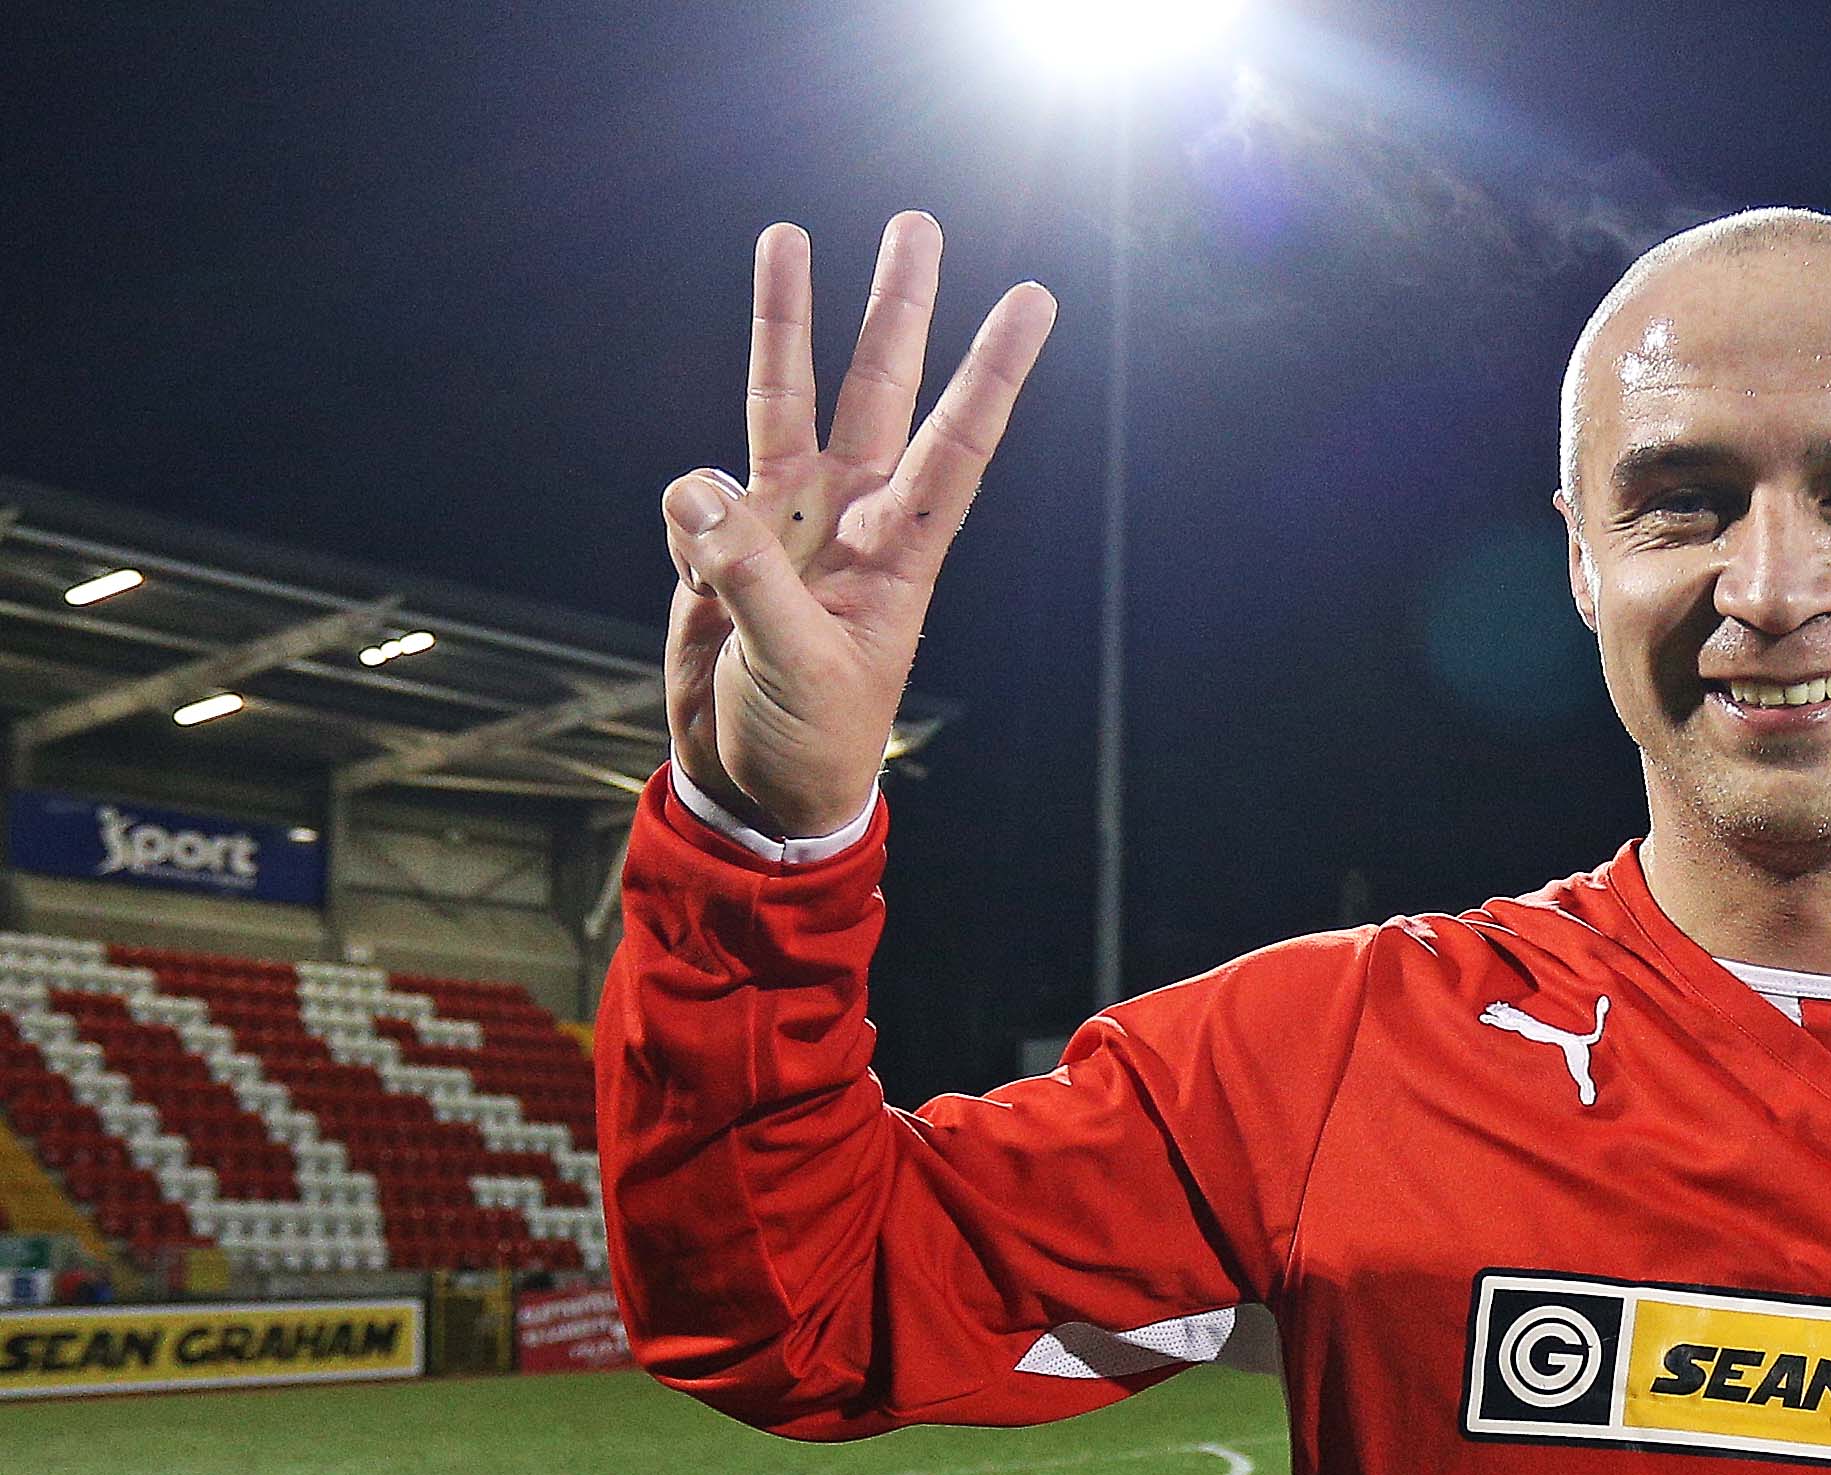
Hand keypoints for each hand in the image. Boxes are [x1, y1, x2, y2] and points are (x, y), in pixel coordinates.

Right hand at [660, 215, 1056, 838]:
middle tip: (916, 224)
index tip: (1033, 300)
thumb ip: (750, 582)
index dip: (992, 374)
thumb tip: (701, 492)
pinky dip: (687, 530)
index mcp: (897, 555)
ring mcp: (786, 523)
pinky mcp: (723, 542)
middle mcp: (849, 519)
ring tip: (788, 234)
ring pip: (785, 398)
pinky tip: (697, 587)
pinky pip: (695, 502)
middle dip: (896, 308)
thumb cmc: (807, 741)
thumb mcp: (794, 672)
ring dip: (787, 319)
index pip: (956, 447)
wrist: (754, 785)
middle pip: (876, 390)